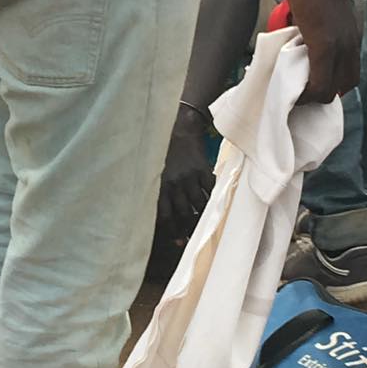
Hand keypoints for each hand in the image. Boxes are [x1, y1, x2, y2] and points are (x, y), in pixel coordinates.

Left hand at [156, 108, 216, 243]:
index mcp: (160, 185)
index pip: (165, 215)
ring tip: (203, 228)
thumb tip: (156, 211)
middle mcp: (175, 184)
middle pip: (183, 214)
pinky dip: (212, 198)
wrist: (180, 126)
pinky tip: (214, 206)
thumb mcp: (153, 168)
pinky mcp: (204, 169)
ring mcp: (190, 177)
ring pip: (198, 205)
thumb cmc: (162, 148)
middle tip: (189, 240)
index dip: (171, 231)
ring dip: (201, 218)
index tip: (176, 241)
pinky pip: (210, 189)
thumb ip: (155, 188)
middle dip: (186, 229)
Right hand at [283, 0, 360, 102]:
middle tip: (305, 91)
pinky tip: (295, 88)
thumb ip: (323, 29)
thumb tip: (308, 39)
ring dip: (313, 95)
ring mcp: (338, 47)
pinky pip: (318, 81)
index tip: (315, 84)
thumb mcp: (327, 12)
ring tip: (297, 91)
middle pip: (345, 85)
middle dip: (324, 94)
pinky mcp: (323, 46)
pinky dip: (307, 91)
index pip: (351, 74)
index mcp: (352, 38)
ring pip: (331, 89)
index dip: (335, 85)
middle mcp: (350, 45)